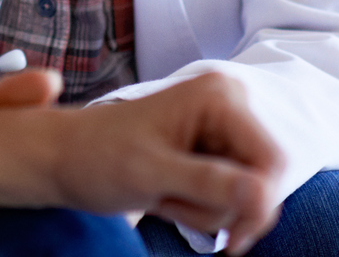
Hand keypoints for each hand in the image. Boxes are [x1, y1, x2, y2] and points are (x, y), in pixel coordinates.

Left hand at [0, 72, 282, 253]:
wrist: (65, 157)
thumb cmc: (98, 157)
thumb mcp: (151, 173)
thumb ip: (208, 183)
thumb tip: (262, 195)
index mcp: (219, 96)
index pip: (272, 161)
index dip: (259, 204)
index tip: (230, 241)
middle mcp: (228, 104)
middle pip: (264, 178)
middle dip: (224, 206)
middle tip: (172, 204)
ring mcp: (221, 127)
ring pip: (247, 192)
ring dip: (206, 209)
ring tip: (163, 195)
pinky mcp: (212, 149)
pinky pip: (229, 194)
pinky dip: (201, 207)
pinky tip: (168, 196)